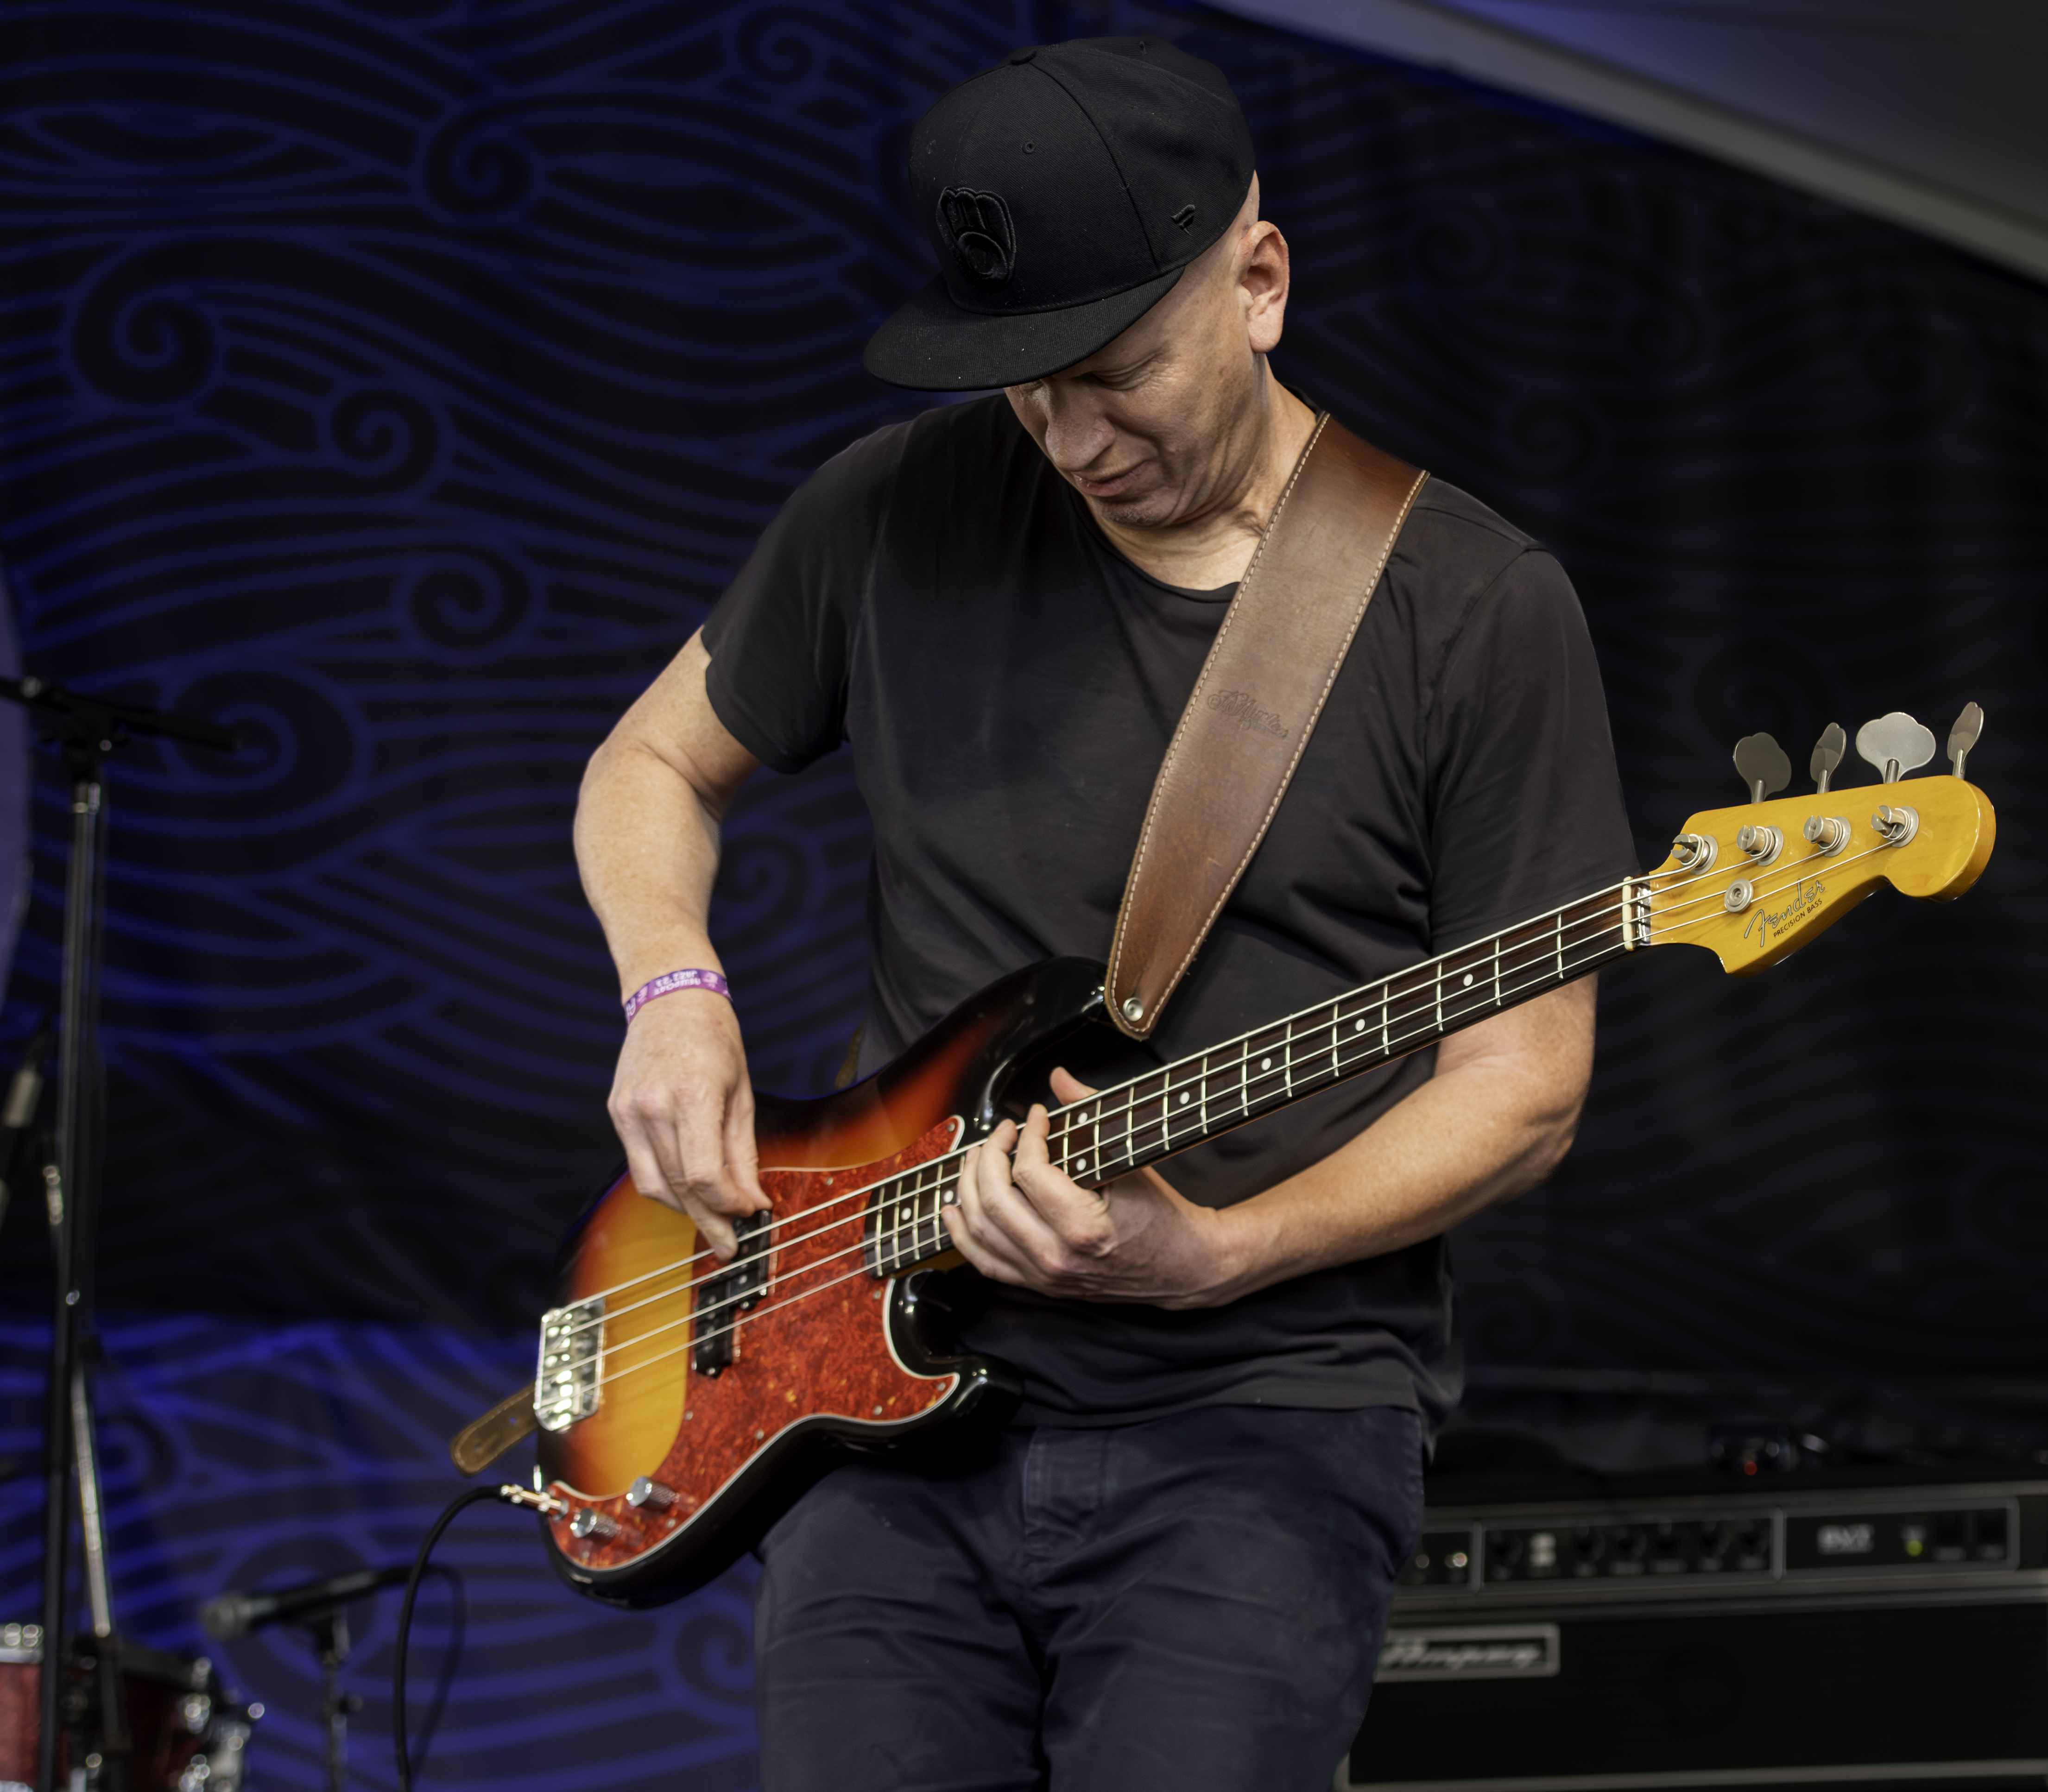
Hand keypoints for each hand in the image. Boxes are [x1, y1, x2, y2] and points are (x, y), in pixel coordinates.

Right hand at [607, 989, 766, 1258]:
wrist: (669, 995)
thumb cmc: (714, 1038)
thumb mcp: (742, 1092)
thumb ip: (744, 1151)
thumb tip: (753, 1200)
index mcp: (692, 1096)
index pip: (704, 1175)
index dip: (728, 1205)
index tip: (750, 1215)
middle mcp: (654, 1106)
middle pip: (680, 1187)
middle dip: (709, 1221)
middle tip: (730, 1245)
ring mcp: (629, 1111)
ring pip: (654, 1185)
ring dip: (685, 1209)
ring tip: (712, 1220)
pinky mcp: (617, 1113)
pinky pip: (640, 1166)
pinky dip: (665, 1186)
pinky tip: (687, 1192)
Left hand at [943, 1068, 1249, 1308]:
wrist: (1180, 1267)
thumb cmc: (1161, 1214)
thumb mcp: (1130, 1160)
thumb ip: (1090, 1113)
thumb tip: (1058, 1078)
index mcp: (1084, 1227)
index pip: (1028, 1172)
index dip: (1025, 1135)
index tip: (1036, 1117)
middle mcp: (1057, 1257)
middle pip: (993, 1200)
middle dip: (988, 1155)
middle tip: (1003, 1132)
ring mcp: (1044, 1276)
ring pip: (980, 1230)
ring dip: (968, 1187)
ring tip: (977, 1158)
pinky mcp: (1039, 1284)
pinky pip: (985, 1261)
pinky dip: (962, 1234)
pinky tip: (953, 1208)